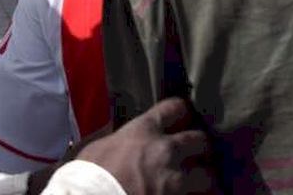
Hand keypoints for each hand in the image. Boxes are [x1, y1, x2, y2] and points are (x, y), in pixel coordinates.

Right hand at [77, 98, 212, 193]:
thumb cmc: (84, 178)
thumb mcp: (98, 148)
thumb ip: (120, 139)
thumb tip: (123, 141)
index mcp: (144, 130)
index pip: (176, 108)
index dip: (181, 113)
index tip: (182, 120)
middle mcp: (166, 151)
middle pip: (200, 140)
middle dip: (201, 147)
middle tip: (199, 155)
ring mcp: (174, 181)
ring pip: (208, 176)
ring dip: (206, 179)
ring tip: (205, 184)